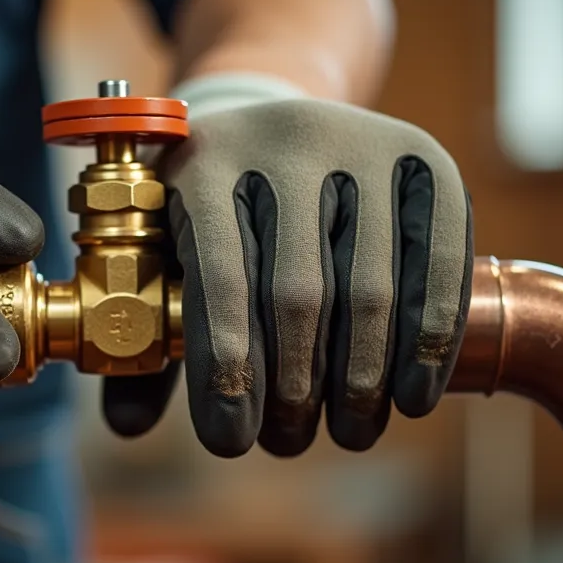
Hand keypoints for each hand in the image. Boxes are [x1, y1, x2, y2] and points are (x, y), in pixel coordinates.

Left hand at [103, 75, 472, 457]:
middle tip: (287, 443)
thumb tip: (125, 427)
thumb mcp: (165, 249)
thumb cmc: (209, 212)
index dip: (227, 370)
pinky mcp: (425, 157)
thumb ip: (144, 330)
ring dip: (362, 379)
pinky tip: (410, 397)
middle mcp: (284, 140)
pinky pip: (438, 262)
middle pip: (298, 292)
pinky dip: (428, 340)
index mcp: (202, 161)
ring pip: (370, 287)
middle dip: (293, 388)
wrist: (276, 120)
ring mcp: (362, 142)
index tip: (231, 439)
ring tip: (348, 432)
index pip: (219, 278)